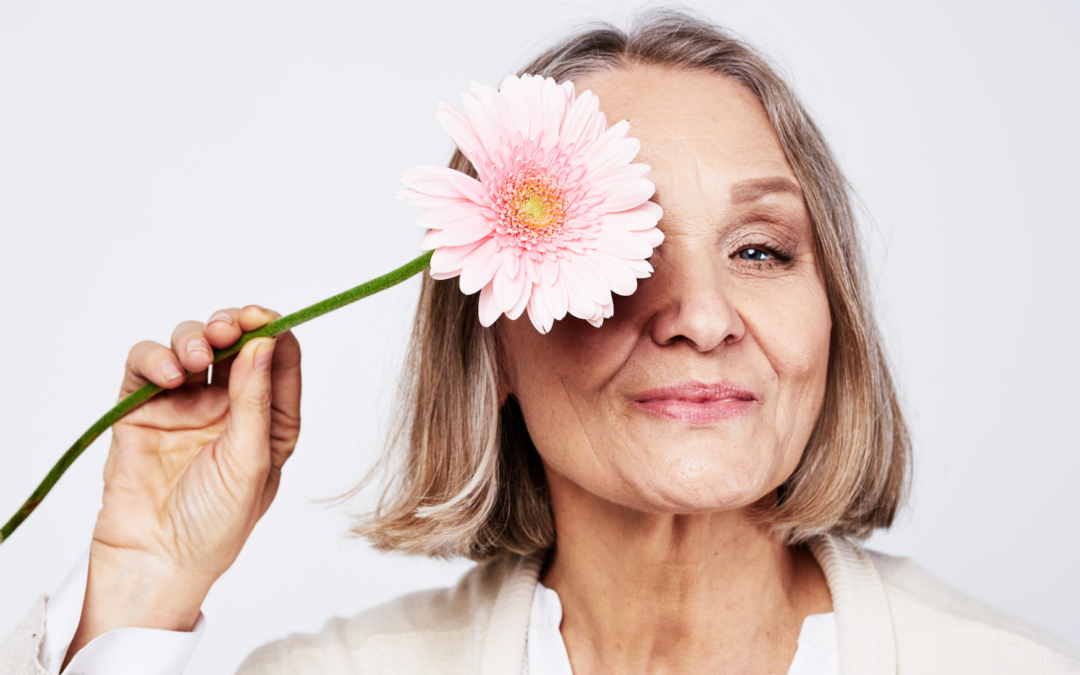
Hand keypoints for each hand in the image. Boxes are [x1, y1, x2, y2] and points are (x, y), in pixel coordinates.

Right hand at [67, 306, 300, 659]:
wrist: (156, 561)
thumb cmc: (215, 524)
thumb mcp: (251, 461)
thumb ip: (256, 401)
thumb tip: (266, 342)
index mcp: (268, 418)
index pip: (278, 359)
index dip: (272, 330)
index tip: (264, 317)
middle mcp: (229, 406)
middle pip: (233, 342)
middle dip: (231, 325)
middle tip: (226, 329)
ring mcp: (184, 405)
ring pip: (190, 345)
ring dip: (193, 339)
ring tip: (195, 361)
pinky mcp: (142, 409)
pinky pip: (146, 365)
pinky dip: (154, 358)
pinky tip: (168, 376)